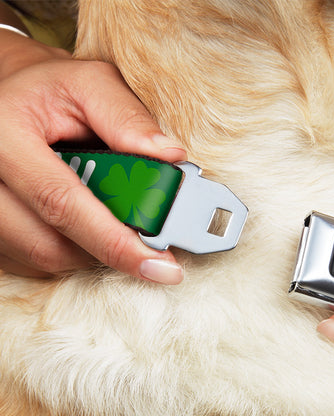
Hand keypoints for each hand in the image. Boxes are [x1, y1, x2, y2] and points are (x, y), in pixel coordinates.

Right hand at [0, 30, 185, 282]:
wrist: (9, 97)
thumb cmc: (51, 90)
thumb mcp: (90, 84)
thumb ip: (128, 118)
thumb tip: (171, 157)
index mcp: (4, 135)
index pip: (62, 203)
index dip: (115, 242)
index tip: (161, 266)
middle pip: (51, 245)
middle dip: (110, 250)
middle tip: (150, 246)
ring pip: (45, 258)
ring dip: (92, 250)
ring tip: (112, 219)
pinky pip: (33, 261)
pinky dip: (71, 250)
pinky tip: (85, 224)